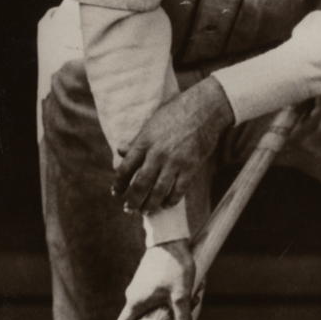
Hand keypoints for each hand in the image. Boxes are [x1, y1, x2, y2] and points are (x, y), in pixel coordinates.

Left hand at [113, 77, 233, 211]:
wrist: (204, 108)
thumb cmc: (175, 112)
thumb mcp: (151, 123)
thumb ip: (136, 140)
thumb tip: (121, 151)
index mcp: (144, 142)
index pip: (125, 168)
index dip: (119, 183)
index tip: (116, 192)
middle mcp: (157, 154)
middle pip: (140, 184)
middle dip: (132, 199)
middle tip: (128, 209)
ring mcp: (174, 162)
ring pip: (158, 191)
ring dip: (150, 204)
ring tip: (145, 211)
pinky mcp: (191, 167)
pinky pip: (179, 190)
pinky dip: (171, 200)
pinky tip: (166, 204)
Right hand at [116, 239, 197, 319]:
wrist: (169, 239)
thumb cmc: (173, 268)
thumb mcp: (181, 295)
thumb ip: (182, 317)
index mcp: (135, 302)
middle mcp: (133, 294)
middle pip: (144, 316)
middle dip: (166, 318)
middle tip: (186, 310)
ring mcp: (139, 284)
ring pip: (155, 302)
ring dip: (173, 303)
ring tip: (193, 294)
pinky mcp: (146, 276)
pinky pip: (157, 292)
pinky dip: (171, 292)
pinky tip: (188, 284)